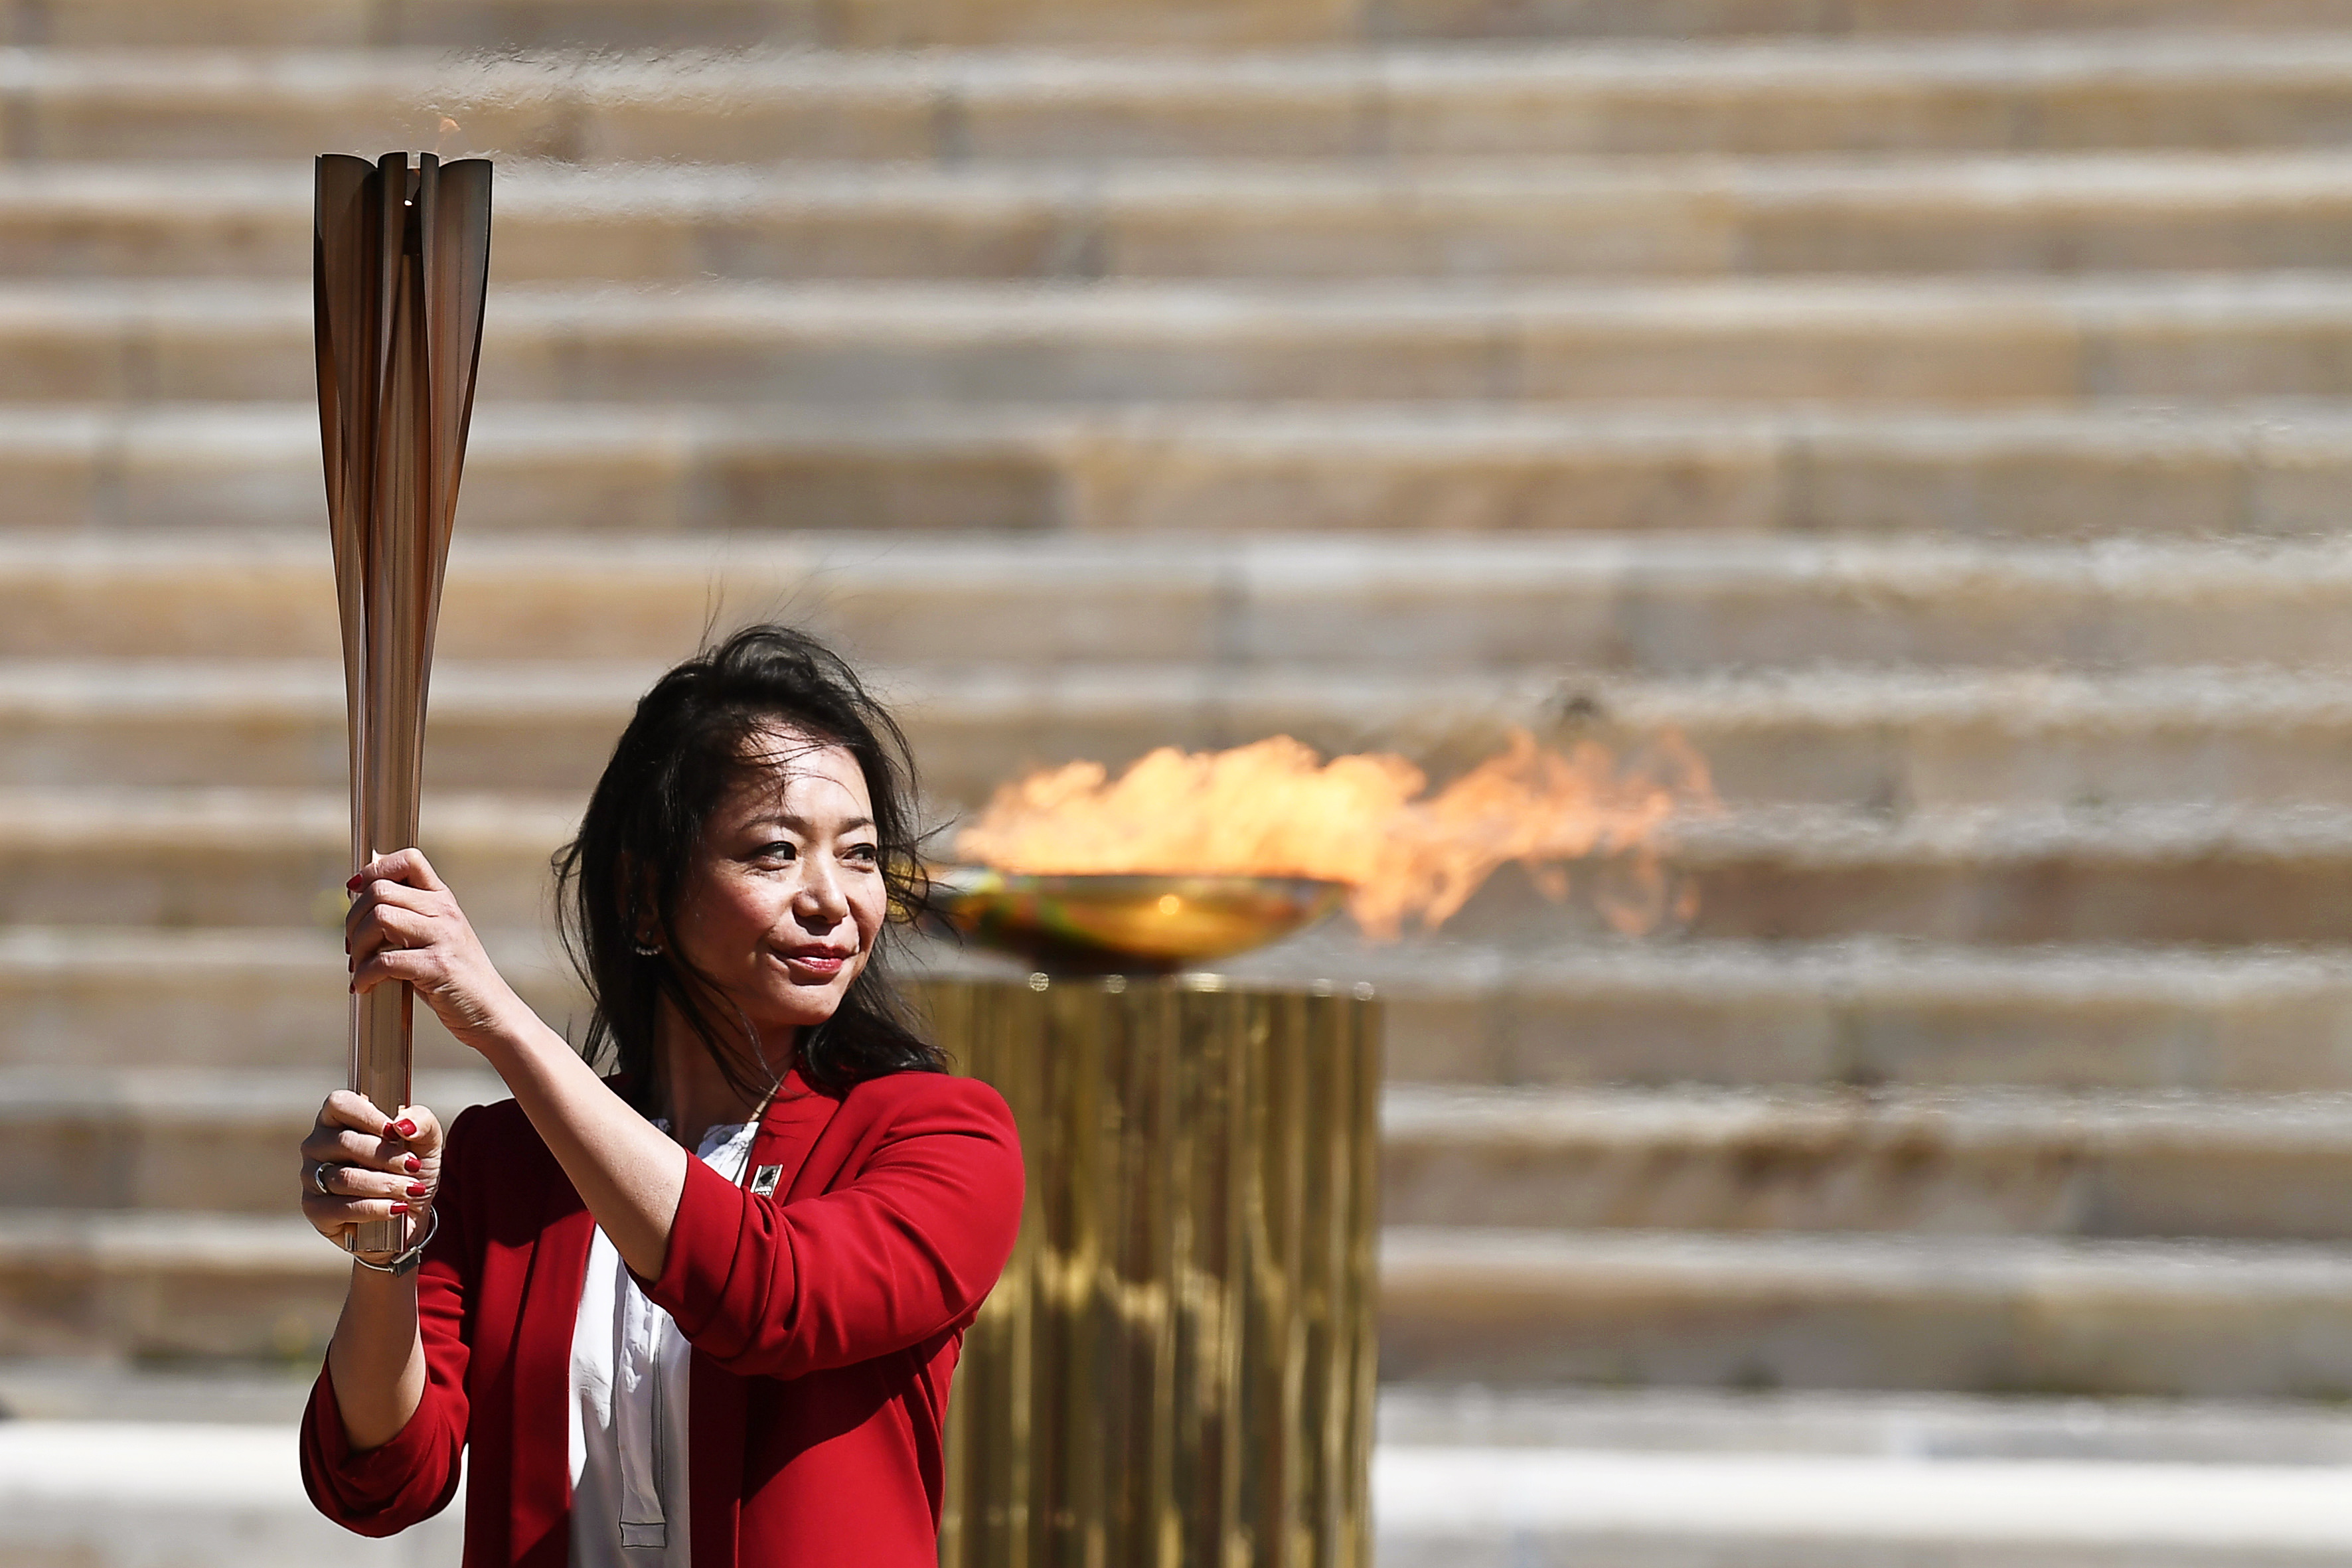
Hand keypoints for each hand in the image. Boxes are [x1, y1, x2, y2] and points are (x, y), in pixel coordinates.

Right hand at [300, 1091, 442, 1260]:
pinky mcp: (314, 1209)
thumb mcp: (426, 1141)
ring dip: (386, 1185)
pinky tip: (396, 1209)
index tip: (395, 1132)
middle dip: (386, 1156)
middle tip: (413, 1166)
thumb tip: (402, 1124)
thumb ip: (421, 1122)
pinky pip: (340, 1208)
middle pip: (345, 1142)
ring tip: (412, 1189)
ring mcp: (311, 1177)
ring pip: (344, 1177)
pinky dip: (375, 1209)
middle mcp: (319, 1144)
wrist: (410, 1210)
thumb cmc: (411, 1168)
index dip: (368, 1116)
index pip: (340, 1104)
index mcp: (340, 1118)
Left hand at [346, 847, 526, 1054]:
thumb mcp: (437, 937)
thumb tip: (357, 899)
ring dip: (356, 946)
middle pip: (380, 891)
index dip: (375, 870)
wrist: (491, 1011)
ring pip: (379, 918)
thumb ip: (408, 916)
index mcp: (444, 900)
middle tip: (351, 945)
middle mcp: (445, 912)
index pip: (409, 860)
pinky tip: (364, 986)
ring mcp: (444, 938)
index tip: (356, 892)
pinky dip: (364, 975)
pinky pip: (385, 960)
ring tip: (358, 966)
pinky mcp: (438, 967)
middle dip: (353, 918)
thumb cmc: (455, 978)